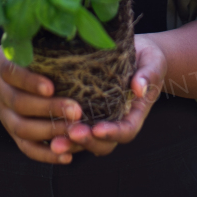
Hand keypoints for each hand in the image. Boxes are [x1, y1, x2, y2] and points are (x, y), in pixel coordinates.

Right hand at [0, 46, 85, 163]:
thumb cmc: (23, 56)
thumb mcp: (24, 42)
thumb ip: (41, 39)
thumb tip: (73, 25)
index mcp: (3, 66)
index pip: (13, 73)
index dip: (30, 81)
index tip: (51, 86)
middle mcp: (1, 92)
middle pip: (20, 104)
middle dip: (49, 109)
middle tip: (77, 110)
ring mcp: (5, 116)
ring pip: (22, 129)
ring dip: (50, 132)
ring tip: (75, 131)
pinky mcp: (13, 134)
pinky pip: (26, 149)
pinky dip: (45, 155)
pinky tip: (67, 155)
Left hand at [62, 34, 165, 155]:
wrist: (137, 53)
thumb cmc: (147, 59)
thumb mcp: (153, 63)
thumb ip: (148, 75)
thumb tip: (139, 88)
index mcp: (134, 114)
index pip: (125, 131)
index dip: (112, 133)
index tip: (98, 129)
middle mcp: (115, 122)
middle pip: (102, 144)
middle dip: (87, 142)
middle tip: (71, 134)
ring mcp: (98, 119)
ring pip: (84, 140)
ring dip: (69, 142)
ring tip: (53, 141)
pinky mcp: (83, 111)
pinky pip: (71, 127)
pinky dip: (59, 131)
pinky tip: (44, 128)